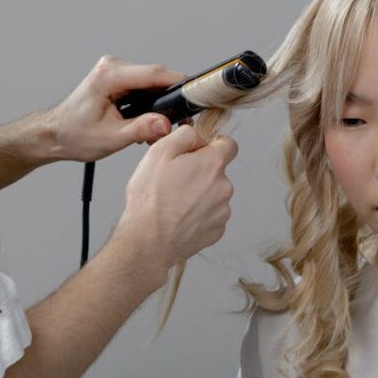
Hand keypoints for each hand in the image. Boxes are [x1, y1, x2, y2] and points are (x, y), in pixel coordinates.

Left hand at [44, 55, 184, 162]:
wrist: (55, 134)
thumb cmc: (74, 135)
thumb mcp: (110, 138)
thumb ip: (140, 130)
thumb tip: (166, 124)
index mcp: (109, 76)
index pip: (154, 74)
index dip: (178, 84)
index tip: (196, 96)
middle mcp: (112, 66)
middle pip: (156, 77)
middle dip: (170, 99)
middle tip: (180, 122)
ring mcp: (115, 70)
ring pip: (151, 82)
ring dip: (159, 102)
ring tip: (158, 127)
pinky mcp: (118, 77)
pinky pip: (144, 85)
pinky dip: (150, 102)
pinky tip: (148, 120)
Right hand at [112, 125, 236, 285]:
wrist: (148, 241)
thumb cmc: (150, 199)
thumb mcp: (159, 151)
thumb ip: (184, 135)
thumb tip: (196, 135)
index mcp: (212, 164)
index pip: (229, 145)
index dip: (211, 144)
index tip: (196, 152)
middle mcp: (224, 187)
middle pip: (217, 171)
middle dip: (199, 171)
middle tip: (174, 179)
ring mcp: (222, 212)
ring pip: (214, 194)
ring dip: (199, 194)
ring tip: (173, 201)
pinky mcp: (216, 231)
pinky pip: (210, 215)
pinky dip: (197, 214)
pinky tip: (178, 216)